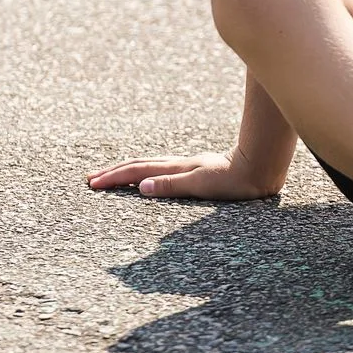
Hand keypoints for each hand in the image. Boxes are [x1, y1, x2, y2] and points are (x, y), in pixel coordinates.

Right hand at [84, 152, 280, 199]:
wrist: (260, 167)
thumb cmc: (235, 180)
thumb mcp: (202, 186)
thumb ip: (171, 185)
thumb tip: (140, 187)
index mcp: (177, 168)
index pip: (137, 172)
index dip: (114, 178)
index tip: (93, 184)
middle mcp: (179, 164)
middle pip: (139, 166)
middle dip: (114, 172)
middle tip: (92, 178)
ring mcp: (187, 165)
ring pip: (150, 164)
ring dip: (128, 170)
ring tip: (112, 174)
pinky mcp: (196, 169)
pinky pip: (162, 168)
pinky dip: (146, 170)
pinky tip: (149, 174)